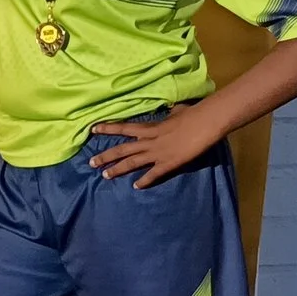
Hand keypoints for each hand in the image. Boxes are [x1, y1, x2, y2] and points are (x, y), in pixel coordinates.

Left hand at [88, 108, 224, 188]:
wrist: (205, 122)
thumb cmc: (192, 113)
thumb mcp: (175, 111)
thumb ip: (169, 114)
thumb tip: (171, 110)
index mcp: (150, 127)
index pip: (123, 128)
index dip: (107, 128)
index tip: (93, 129)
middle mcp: (149, 141)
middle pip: (122, 149)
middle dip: (105, 156)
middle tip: (91, 163)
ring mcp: (158, 153)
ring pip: (132, 163)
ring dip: (117, 169)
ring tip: (105, 175)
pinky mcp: (169, 163)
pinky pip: (153, 174)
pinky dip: (144, 181)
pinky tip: (136, 186)